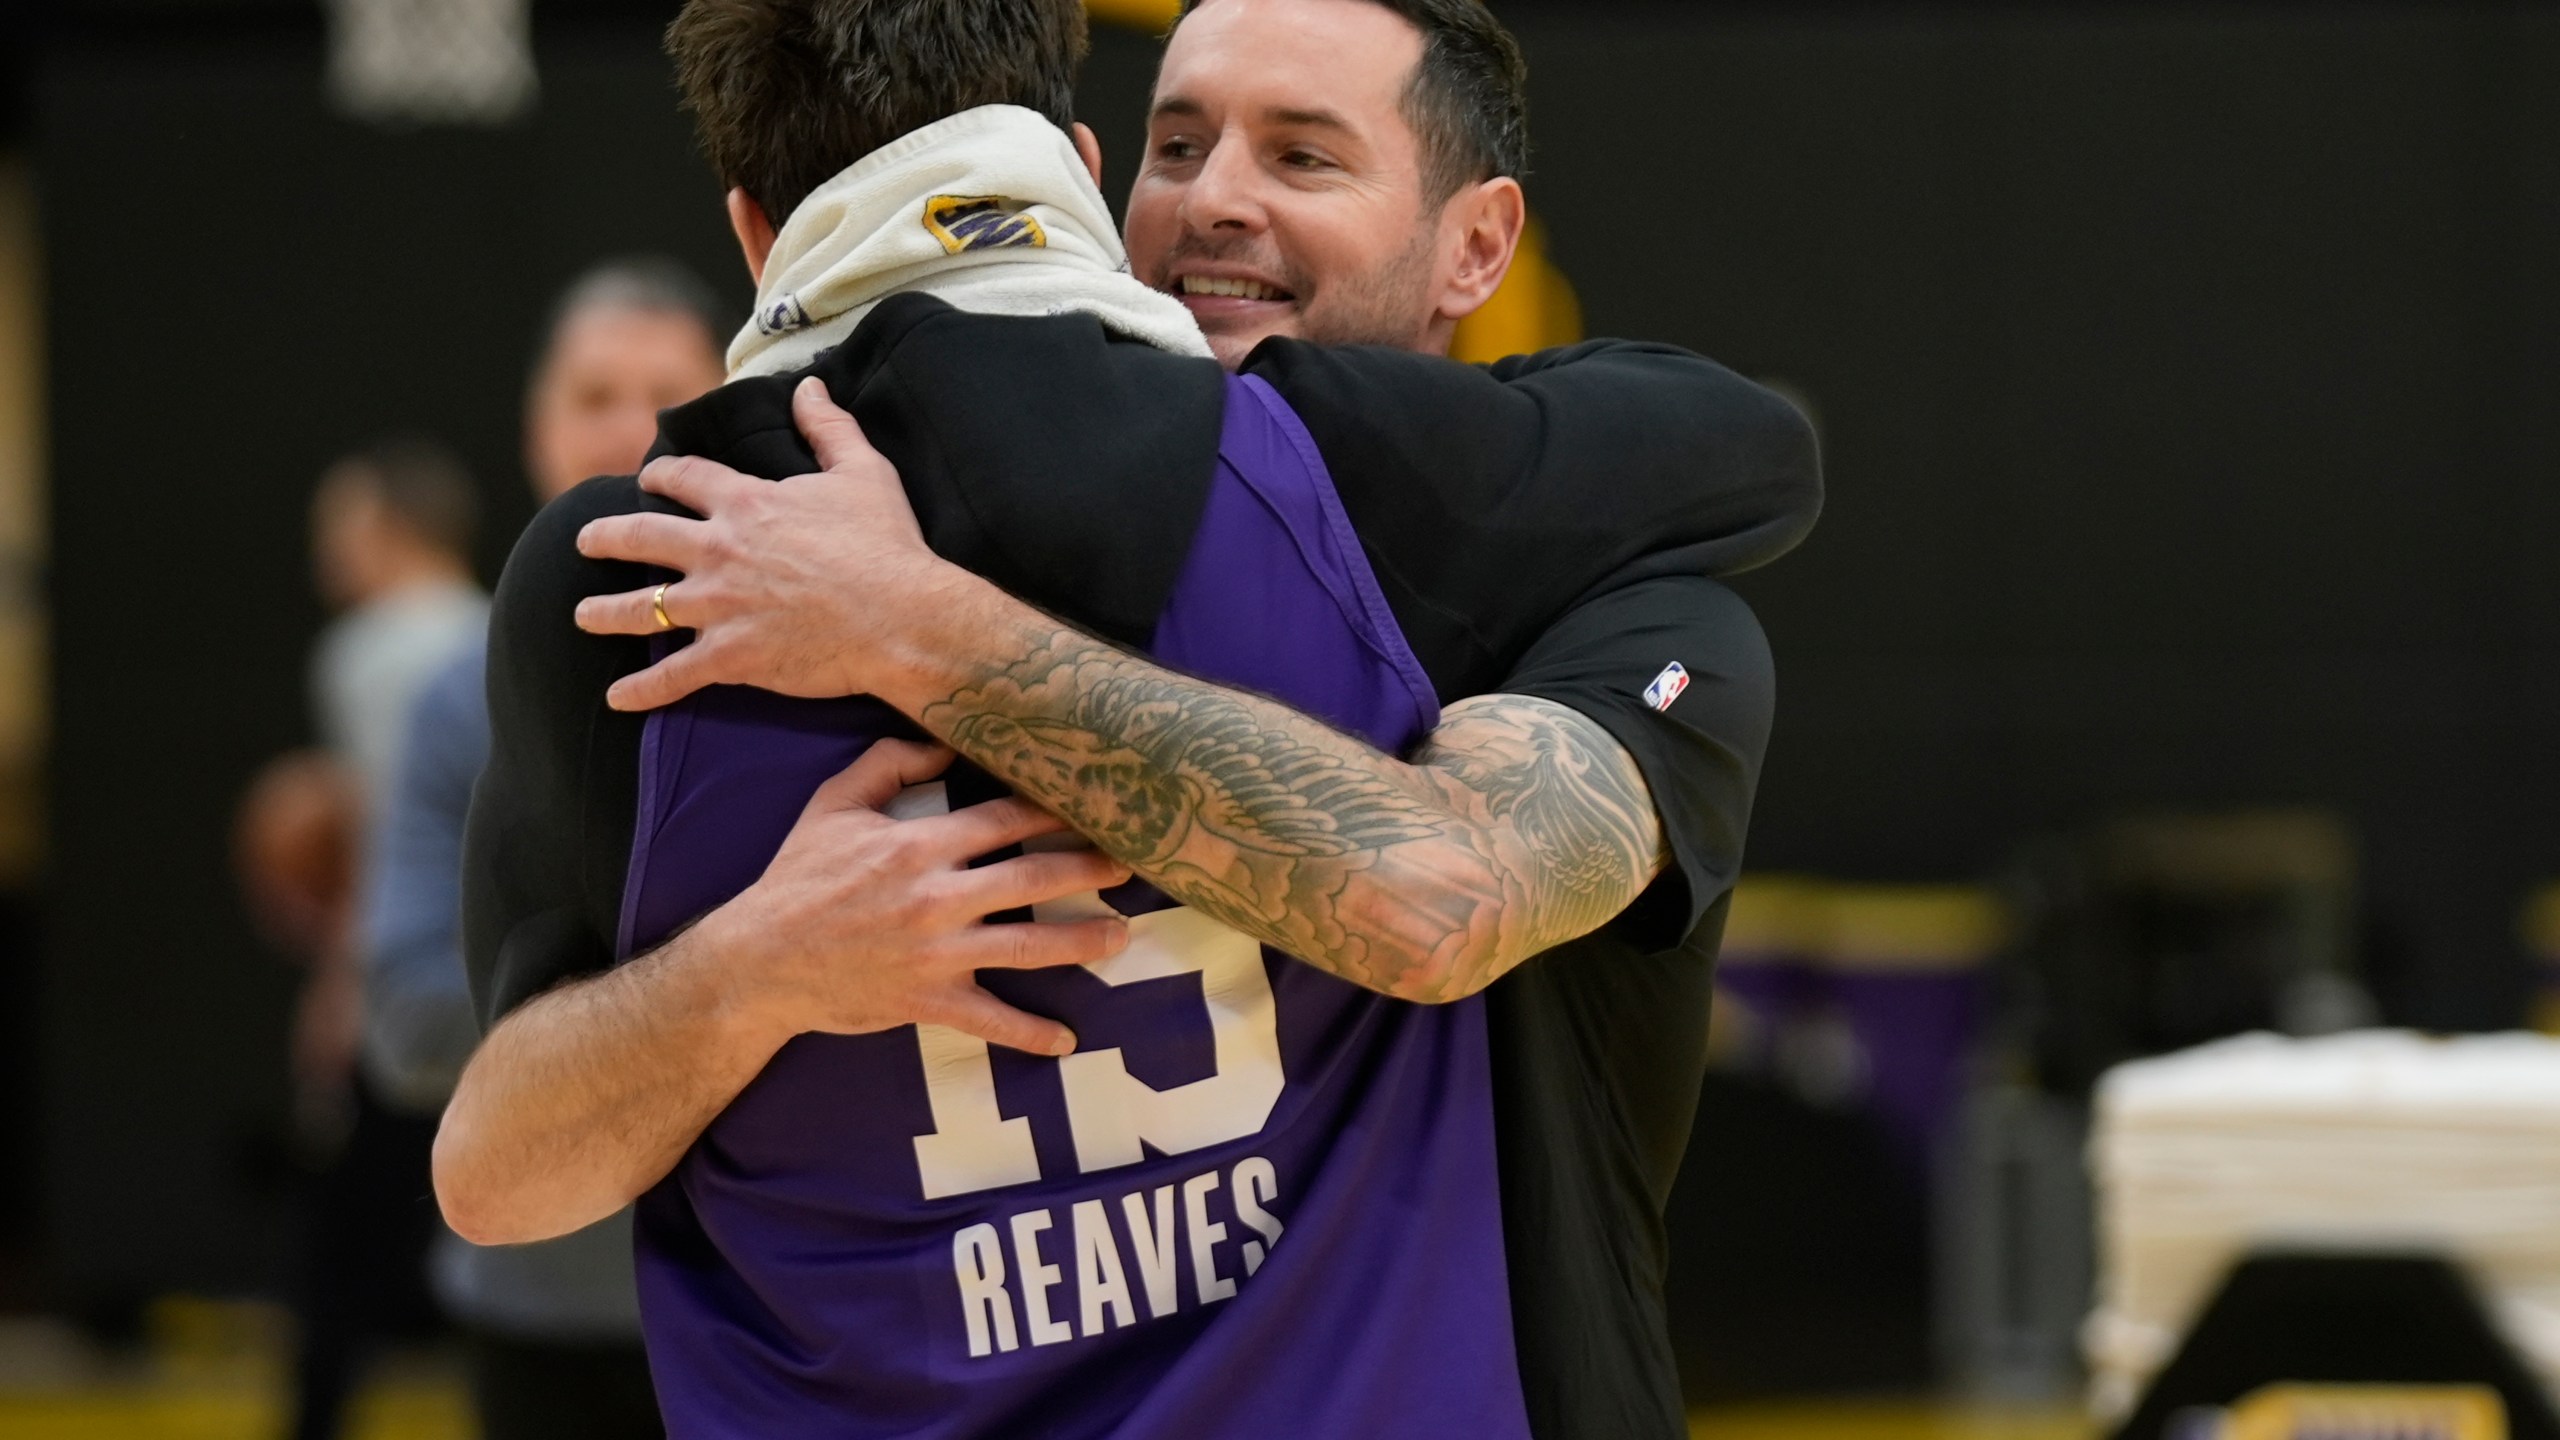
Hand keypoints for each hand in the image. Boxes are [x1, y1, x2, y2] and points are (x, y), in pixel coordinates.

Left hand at [574, 377, 974, 710]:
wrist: (901, 617)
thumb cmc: (886, 545)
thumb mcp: (862, 472)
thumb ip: (829, 427)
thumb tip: (811, 387)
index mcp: (746, 503)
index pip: (686, 479)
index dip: (664, 475)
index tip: (650, 477)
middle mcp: (719, 551)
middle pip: (643, 537)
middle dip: (607, 537)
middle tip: (585, 540)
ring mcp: (719, 606)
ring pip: (643, 608)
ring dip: (606, 612)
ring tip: (582, 616)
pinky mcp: (730, 656)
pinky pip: (673, 676)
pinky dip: (642, 690)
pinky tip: (618, 697)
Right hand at [700, 739, 1132, 1057]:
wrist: (758, 962)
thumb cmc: (796, 879)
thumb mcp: (832, 807)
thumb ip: (887, 766)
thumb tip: (942, 742)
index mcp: (920, 844)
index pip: (1006, 818)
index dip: (1054, 810)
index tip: (1094, 804)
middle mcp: (939, 897)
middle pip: (1035, 876)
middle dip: (1089, 868)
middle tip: (1132, 863)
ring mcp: (938, 953)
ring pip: (1030, 945)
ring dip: (1083, 941)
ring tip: (1121, 936)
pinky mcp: (928, 1001)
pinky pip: (991, 1020)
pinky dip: (1030, 1033)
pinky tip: (1066, 1039)